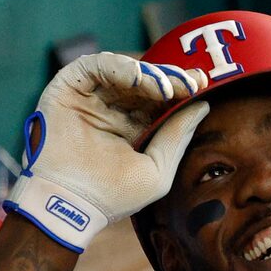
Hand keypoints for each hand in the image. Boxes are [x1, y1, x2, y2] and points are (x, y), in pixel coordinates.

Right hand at [6, 52, 209, 251]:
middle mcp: (112, 110)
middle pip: (145, 82)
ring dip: (149, 74)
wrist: (68, 205)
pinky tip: (139, 79)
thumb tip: (203, 106)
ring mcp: (90, 98)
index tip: (201, 84)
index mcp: (132, 128)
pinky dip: (119, 67)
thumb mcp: (157, 170)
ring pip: (124, 71)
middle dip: (169, 78)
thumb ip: (177, 138)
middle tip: (190, 81)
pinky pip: (95, 66)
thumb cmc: (112, 197)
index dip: (180, 90)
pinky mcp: (68, 89)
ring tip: (166, 88)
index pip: (161, 101)